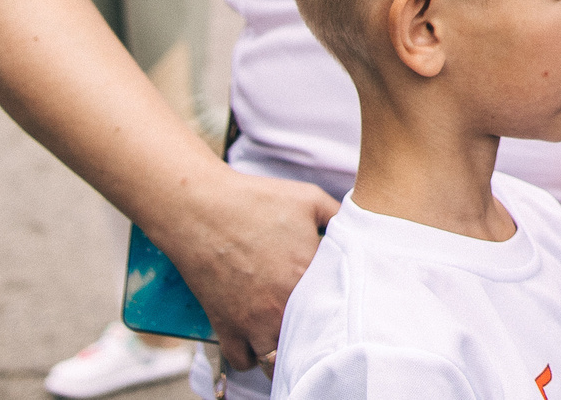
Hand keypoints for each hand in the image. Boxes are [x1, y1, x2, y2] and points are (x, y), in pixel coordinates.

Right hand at [159, 169, 337, 374]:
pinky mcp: (226, 329)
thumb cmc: (257, 201)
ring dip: (284, 350)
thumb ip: (340, 217)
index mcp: (309, 276)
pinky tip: (257, 335)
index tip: (335, 295)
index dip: (340, 302)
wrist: (201, 210)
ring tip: (286, 331)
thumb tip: (358, 227)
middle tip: (313, 319)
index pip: (339, 307)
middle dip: (315, 334)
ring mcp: (254, 323)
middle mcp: (283, 308)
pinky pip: (244, 362)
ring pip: (278, 361)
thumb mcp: (310, 200)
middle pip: (311, 341)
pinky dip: (252, 355)